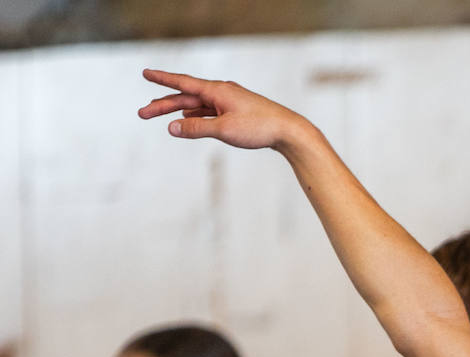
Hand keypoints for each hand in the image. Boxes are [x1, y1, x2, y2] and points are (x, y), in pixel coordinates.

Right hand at [138, 69, 306, 150]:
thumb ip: (197, 128)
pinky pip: (209, 111)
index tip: (145, 73)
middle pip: (186, 96)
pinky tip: (188, 117)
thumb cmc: (259, 128)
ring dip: (177, 109)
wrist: (289, 131)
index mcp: (217, 90)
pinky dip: (196, 114)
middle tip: (142, 113)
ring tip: (158, 113)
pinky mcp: (237, 111)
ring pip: (197, 104)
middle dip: (163, 104)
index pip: (182, 82)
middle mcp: (221, 92)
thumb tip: (172, 127)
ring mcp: (229, 101)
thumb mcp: (224, 130)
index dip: (162, 79)